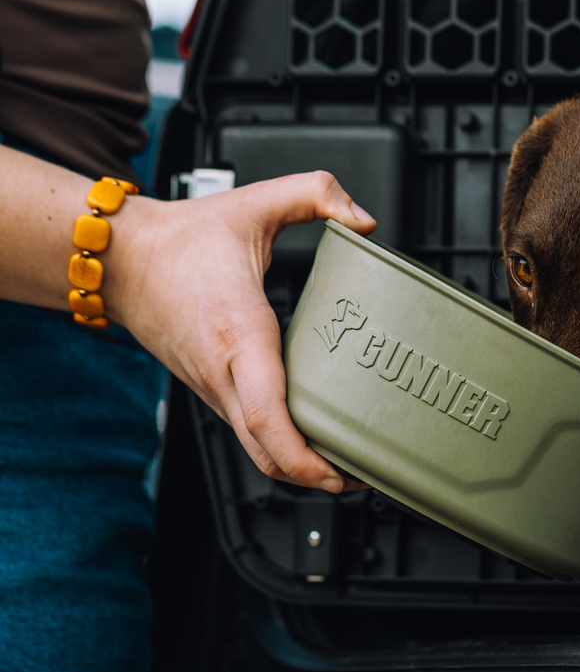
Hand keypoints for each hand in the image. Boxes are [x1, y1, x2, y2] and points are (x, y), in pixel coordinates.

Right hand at [107, 171, 375, 491]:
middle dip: (317, 478)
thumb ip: (316, 193)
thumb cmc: (184, 239)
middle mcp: (223, 373)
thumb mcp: (255, 202)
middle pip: (266, 453)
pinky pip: (248, 434)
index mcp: (238, 331)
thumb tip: (364, 220)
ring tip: (347, 467)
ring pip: (255, 452)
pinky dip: (280, 450)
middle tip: (365, 477)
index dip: (303, 453)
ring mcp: (214, 389)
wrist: (121, 259)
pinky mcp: (212, 392)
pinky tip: (312, 441)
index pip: (267, 413)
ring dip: (299, 470)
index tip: (340, 470)